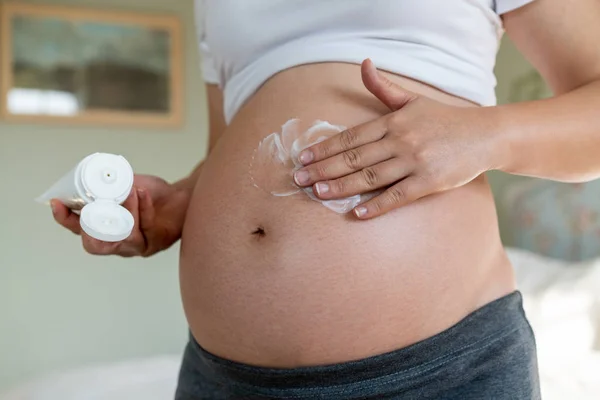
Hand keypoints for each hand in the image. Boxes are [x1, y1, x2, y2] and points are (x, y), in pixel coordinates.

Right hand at [51, 174, 190, 256]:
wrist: (180, 197)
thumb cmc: (151, 194)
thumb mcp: (125, 187)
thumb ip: (107, 186)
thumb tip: (89, 174)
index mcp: (105, 231)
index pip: (79, 231)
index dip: (66, 220)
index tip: (57, 203)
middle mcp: (119, 244)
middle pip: (96, 246)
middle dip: (91, 228)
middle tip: (93, 207)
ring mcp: (139, 246)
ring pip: (124, 236)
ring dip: (125, 211)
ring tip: (131, 191)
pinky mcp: (158, 242)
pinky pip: (147, 227)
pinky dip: (143, 208)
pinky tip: (143, 193)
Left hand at [293, 59, 498, 218]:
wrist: (485, 135)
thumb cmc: (445, 119)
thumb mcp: (413, 100)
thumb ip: (384, 87)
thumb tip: (363, 63)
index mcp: (393, 122)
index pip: (351, 137)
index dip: (325, 148)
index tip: (304, 158)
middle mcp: (400, 140)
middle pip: (354, 158)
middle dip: (323, 169)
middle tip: (300, 179)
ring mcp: (414, 162)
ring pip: (370, 177)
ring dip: (341, 186)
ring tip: (319, 193)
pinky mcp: (429, 182)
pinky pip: (397, 196)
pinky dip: (376, 206)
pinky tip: (357, 213)